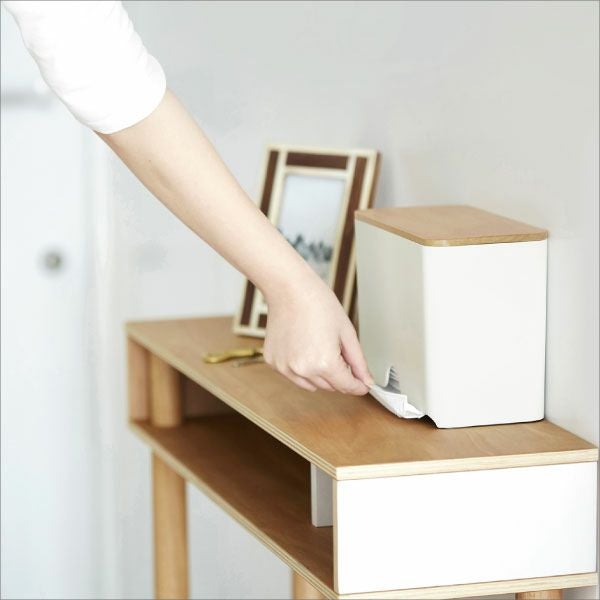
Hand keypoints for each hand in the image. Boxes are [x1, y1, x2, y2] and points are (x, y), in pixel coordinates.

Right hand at [262, 279, 373, 393]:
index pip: (347, 386)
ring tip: (319, 346)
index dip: (358, 385)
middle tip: (339, 352)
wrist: (289, 289)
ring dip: (320, 374)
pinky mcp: (274, 363)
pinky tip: (303, 346)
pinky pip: (294, 375)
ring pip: (312, 384)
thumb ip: (358, 361)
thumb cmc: (318, 304)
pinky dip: (302, 368)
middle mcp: (303, 369)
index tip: (363, 384)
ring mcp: (285, 368)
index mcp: (324, 362)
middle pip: (330, 387)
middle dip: (339, 375)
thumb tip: (366, 381)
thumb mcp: (346, 332)